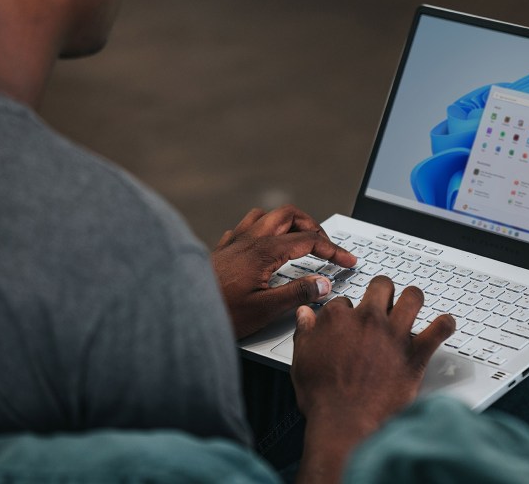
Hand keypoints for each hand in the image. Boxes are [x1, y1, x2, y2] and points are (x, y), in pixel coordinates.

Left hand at [211, 205, 356, 338]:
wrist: (180, 312)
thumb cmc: (219, 313)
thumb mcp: (264, 310)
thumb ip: (297, 294)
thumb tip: (323, 283)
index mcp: (264, 251)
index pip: (309, 240)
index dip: (333, 249)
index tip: (347, 260)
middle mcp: (249, 239)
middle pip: (289, 215)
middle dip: (313, 226)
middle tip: (326, 245)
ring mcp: (234, 241)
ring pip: (266, 216)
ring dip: (287, 222)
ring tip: (299, 239)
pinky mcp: (222, 249)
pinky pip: (246, 226)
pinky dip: (264, 230)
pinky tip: (264, 245)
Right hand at [291, 276, 454, 483]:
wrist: (345, 423)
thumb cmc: (323, 396)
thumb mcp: (302, 359)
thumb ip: (305, 332)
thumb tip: (305, 315)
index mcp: (338, 319)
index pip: (344, 301)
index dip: (347, 312)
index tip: (349, 322)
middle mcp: (368, 320)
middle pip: (381, 286)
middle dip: (382, 291)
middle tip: (383, 303)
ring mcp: (394, 335)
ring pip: (413, 297)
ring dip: (413, 299)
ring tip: (412, 305)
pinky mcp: (415, 354)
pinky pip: (439, 329)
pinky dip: (445, 325)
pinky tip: (444, 325)